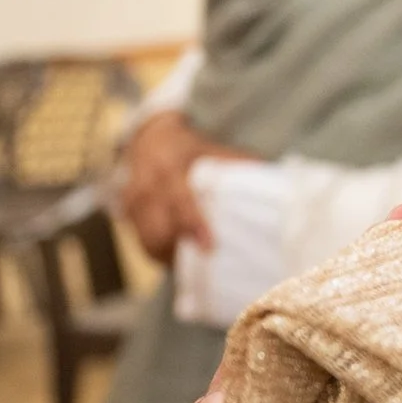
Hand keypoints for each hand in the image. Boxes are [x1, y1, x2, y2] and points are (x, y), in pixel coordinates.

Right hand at [121, 112, 250, 263]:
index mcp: (172, 166)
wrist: (150, 138)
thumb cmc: (191, 148)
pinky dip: (159, 254)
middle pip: (158, 228)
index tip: (210, 245)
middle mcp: (149, 184)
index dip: (193, 224)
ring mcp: (134, 199)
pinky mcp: (127, 213)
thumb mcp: (213, 149)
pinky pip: (141, 242)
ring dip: (169, 256)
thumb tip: (274, 180)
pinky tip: (177, 259)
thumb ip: (237, 165)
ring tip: (193, 265)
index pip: (180, 200)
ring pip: (148, 240)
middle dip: (178, 250)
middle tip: (204, 264)